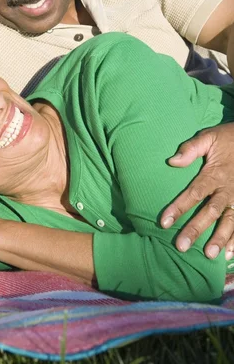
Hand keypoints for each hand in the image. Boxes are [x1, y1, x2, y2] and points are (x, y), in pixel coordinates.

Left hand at [160, 122, 233, 258]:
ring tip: (209, 255)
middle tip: (182, 246)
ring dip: (220, 239)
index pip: (194, 193)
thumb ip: (190, 148)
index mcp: (214, 174)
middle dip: (196, 229)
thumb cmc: (228, 139)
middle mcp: (228, 189)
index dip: (178, 207)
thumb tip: (171, 161)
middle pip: (210, 212)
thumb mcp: (209, 137)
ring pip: (230, 221)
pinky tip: (230, 254)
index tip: (164, 222)